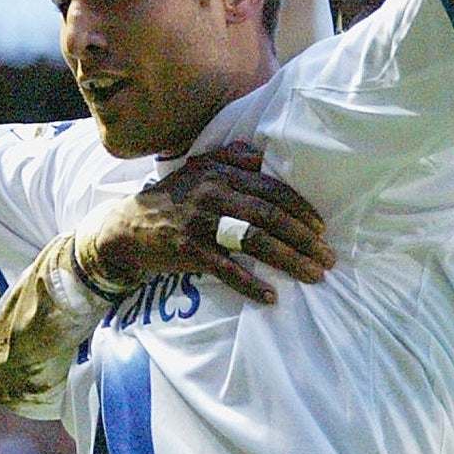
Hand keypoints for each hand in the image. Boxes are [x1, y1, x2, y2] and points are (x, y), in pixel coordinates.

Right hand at [82, 145, 333, 304]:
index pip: (271, 189)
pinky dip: (251, 285)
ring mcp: (201, 224)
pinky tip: (271, 297)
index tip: (321, 228)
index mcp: (220, 174)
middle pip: (270, 217)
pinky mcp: (189, 252)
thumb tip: (261, 156)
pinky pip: (227, 270)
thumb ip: (230, 157)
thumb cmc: (171, 197)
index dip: (300, 208)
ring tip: (313, 276)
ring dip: (289, 261)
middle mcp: (213, 195)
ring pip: (255, 242)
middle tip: (327, 257)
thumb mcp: (197, 167)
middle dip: (304, 239)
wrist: (126, 226)